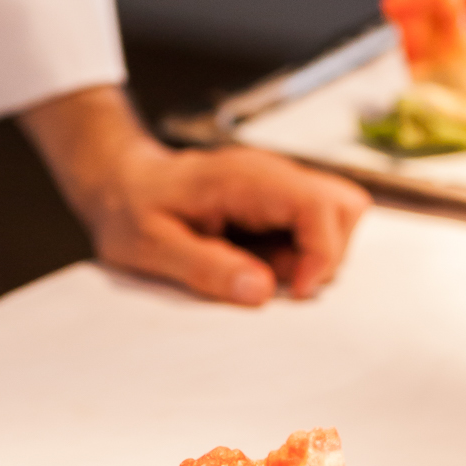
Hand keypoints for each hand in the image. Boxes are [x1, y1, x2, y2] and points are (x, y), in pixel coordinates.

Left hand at [20, 85, 368, 304]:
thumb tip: (262, 292)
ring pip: (337, 215)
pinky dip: (299, 251)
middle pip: (345, 205)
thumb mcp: (151, 247)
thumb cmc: (131, 210)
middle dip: (325, 254)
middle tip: (277, 279)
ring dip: (313, 253)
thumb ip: (206, 268)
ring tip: (262, 268)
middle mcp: (270, 173)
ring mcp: (277, 184)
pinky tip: (258, 259)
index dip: (322, 254)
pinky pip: (313, 225)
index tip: (294, 291)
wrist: (120, 182)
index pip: (319, 205)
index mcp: (244, 178)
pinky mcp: (276, 200)